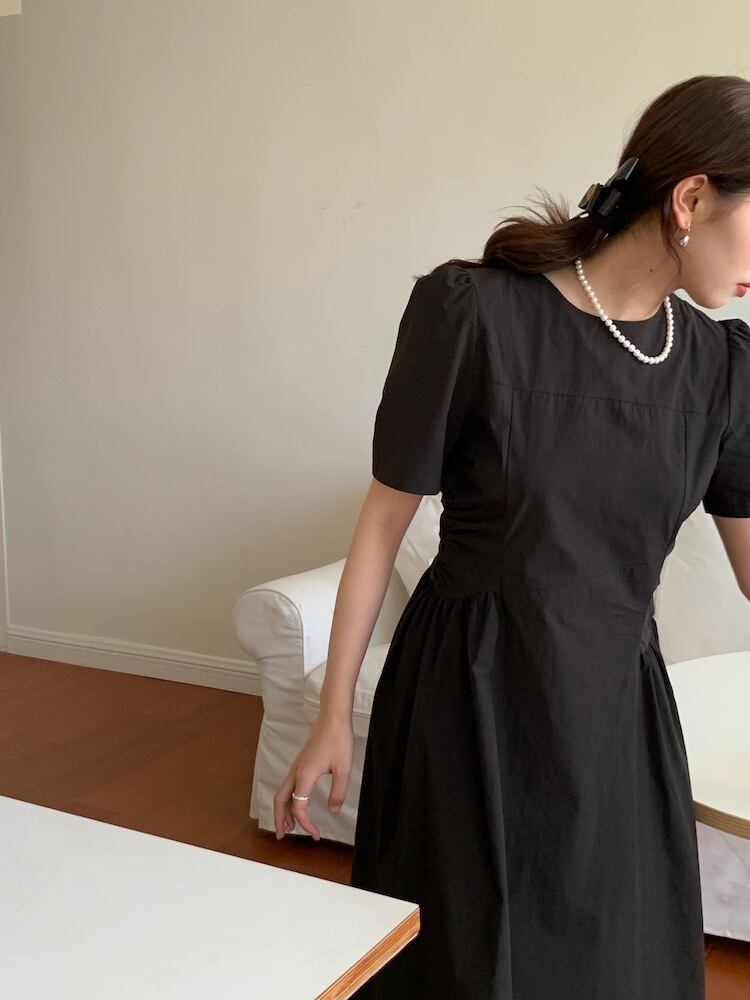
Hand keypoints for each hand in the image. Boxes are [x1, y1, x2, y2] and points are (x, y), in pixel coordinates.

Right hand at [273, 713, 353, 841]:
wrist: (333, 717)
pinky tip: (296, 803)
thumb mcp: (343, 769)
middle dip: (279, 819)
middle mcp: (296, 772)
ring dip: (282, 810)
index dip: (306, 824)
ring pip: (282, 792)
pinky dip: (287, 798)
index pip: (299, 807)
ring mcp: (297, 766)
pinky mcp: (301, 762)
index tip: (316, 834)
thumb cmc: (338, 739)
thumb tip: (333, 810)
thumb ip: (338, 792)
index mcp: (304, 775)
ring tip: (287, 825)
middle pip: (280, 800)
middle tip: (282, 836)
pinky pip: (288, 785)